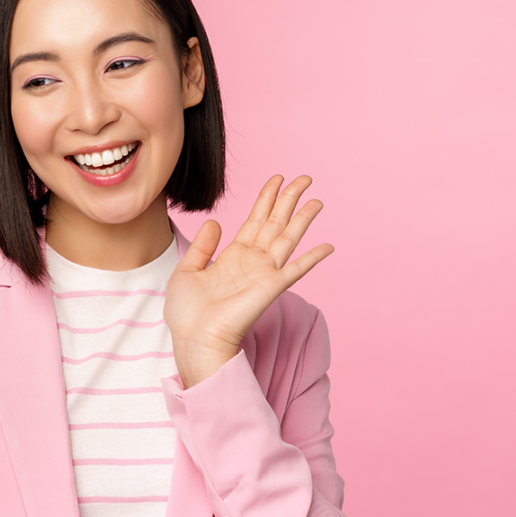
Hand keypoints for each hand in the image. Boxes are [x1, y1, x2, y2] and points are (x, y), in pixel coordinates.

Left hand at [164, 175, 332, 387]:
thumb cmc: (187, 313)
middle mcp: (253, 261)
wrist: (194, 338)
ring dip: (303, 219)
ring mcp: (264, 273)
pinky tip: (328, 246)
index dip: (266, 198)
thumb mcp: (187, 270)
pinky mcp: (271, 287)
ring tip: (316, 199)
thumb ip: (203, 246)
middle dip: (289, 199)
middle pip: (275, 223)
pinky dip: (313, 258)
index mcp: (233, 256)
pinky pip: (296, 269)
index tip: (277, 179)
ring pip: (288, 237)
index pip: (255, 220)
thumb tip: (214, 222)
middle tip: (304, 178)